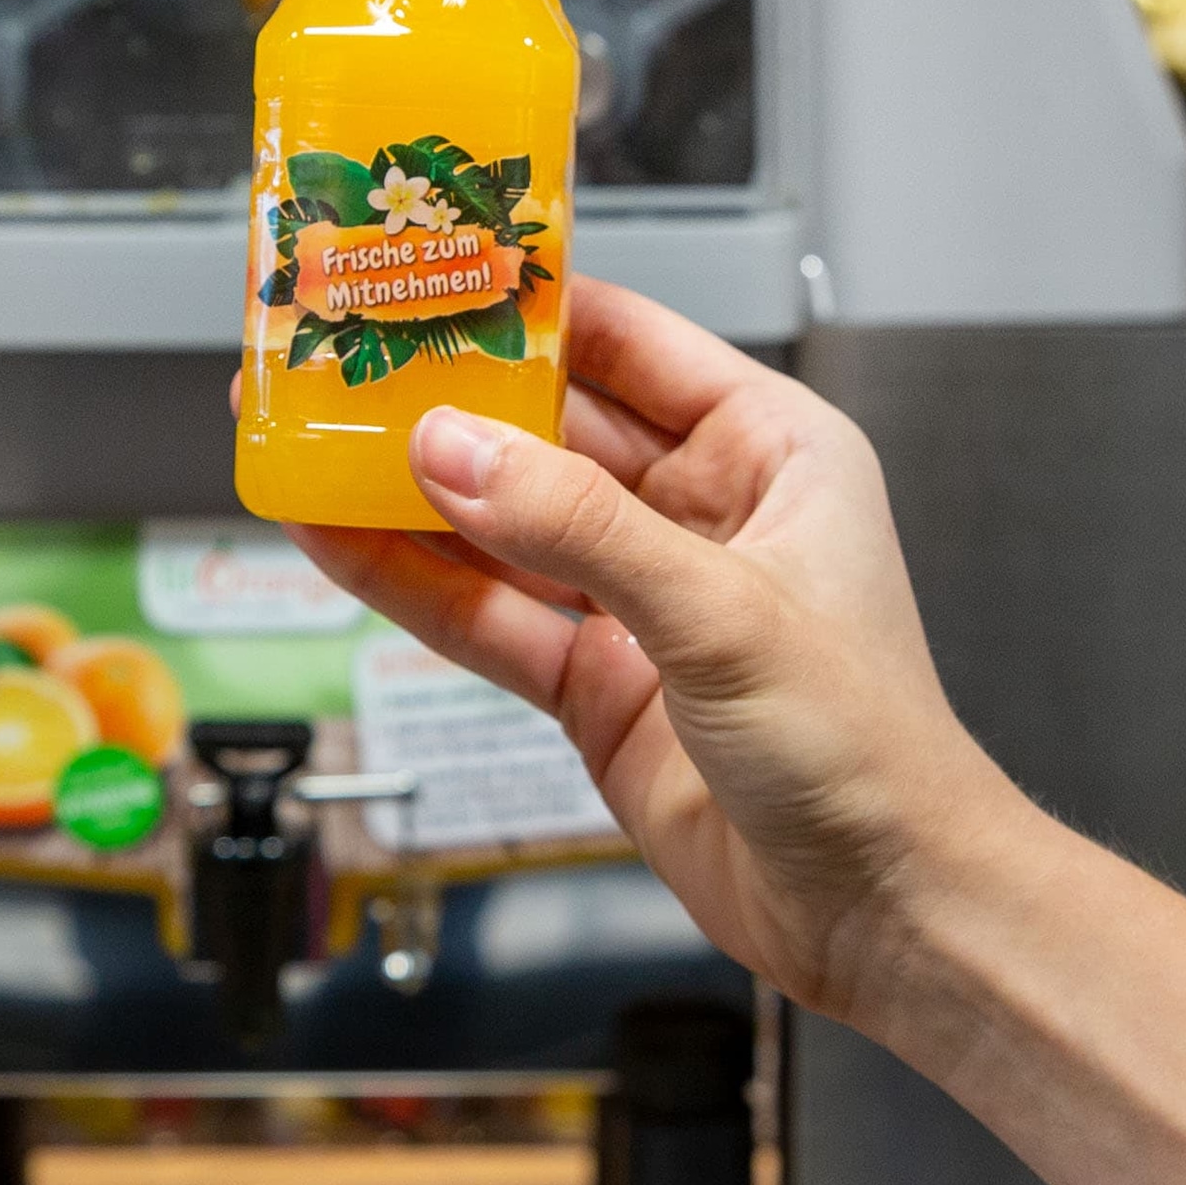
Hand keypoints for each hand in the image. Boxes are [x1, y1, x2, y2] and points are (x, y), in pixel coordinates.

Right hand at [282, 279, 1033, 1023]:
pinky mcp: (594, 684)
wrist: (882, 912)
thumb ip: (580, 529)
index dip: (527, 304)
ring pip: (500, 524)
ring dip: (407, 490)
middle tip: (337, 357)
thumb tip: (455, 452)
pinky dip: (410, 583)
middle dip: (444, 396)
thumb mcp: (724, 615)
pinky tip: (336, 540)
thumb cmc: (871, 751)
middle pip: (546, 429)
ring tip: (304, 440)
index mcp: (770, 451)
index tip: (432, 272)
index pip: (628, 342)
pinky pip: (486, 615)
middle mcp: (701, 514)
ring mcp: (639, 602)